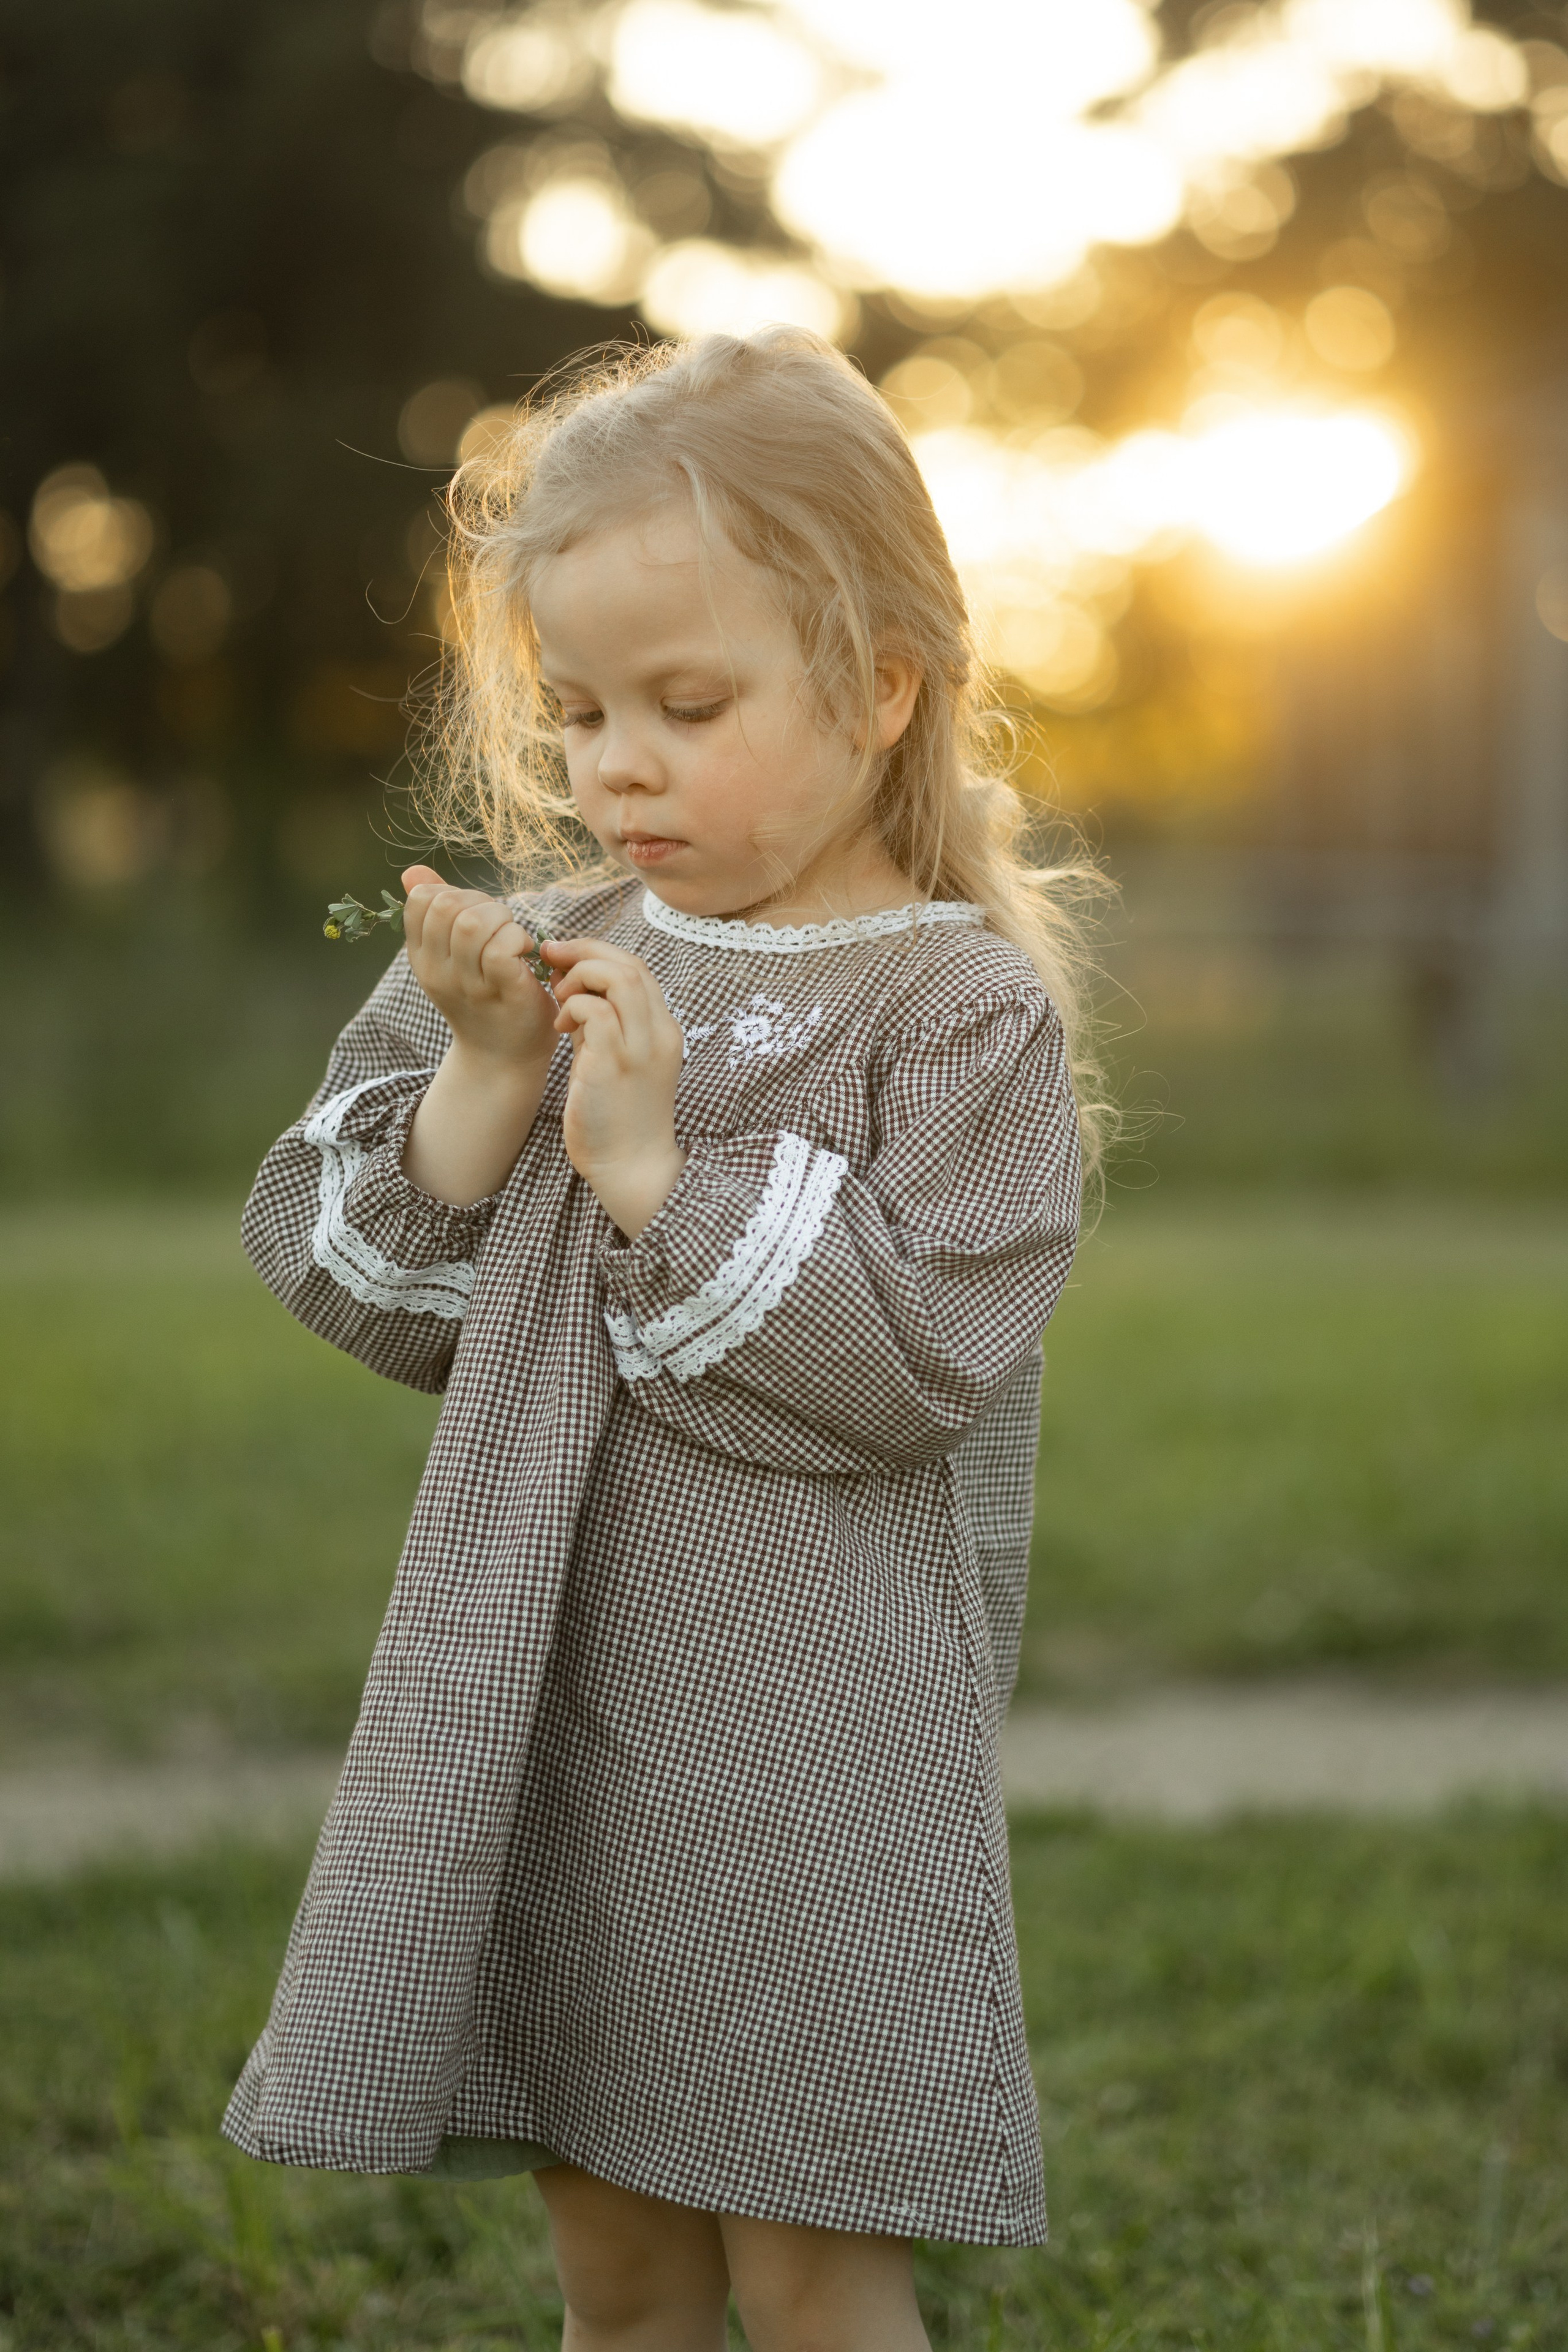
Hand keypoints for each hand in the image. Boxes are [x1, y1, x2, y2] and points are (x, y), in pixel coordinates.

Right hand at [397, 867, 557, 1207]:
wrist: (504, 1059)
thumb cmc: (485, 999)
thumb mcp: (452, 955)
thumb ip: (436, 912)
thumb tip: (413, 872)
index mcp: (422, 957)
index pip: (423, 899)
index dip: (455, 893)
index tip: (477, 916)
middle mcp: (437, 971)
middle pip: (447, 905)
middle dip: (481, 902)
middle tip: (502, 927)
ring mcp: (467, 984)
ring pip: (472, 922)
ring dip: (502, 920)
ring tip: (515, 940)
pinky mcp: (501, 992)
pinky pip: (501, 948)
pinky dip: (518, 940)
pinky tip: (526, 955)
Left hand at [544, 936, 685, 1237]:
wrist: (630, 1166)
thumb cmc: (616, 1116)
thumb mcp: (611, 1058)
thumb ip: (597, 1020)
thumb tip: (566, 981)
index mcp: (662, 1030)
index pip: (637, 969)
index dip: (598, 953)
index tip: (564, 958)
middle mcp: (658, 1033)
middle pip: (630, 964)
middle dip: (585, 951)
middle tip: (551, 959)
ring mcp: (640, 1048)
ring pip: (618, 977)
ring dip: (580, 976)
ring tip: (560, 997)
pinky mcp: (614, 1064)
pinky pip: (593, 1011)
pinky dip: (571, 1007)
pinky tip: (559, 1029)